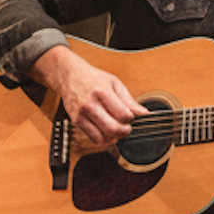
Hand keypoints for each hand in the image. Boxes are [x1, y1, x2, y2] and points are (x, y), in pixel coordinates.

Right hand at [31, 47, 147, 147]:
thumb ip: (129, 100)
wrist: (69, 75)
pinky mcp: (76, 121)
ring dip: (113, 137)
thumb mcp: (114, 83)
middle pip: (113, 129)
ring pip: (102, 137)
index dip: (130, 118)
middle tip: (127, 128)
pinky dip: (102, 138)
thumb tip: (143, 113)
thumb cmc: (93, 78)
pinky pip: (93, 138)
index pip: (123, 114)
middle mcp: (90, 104)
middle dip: (124, 131)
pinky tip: (105, 129)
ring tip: (115, 128)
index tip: (129, 115)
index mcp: (102, 92)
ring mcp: (82, 114)